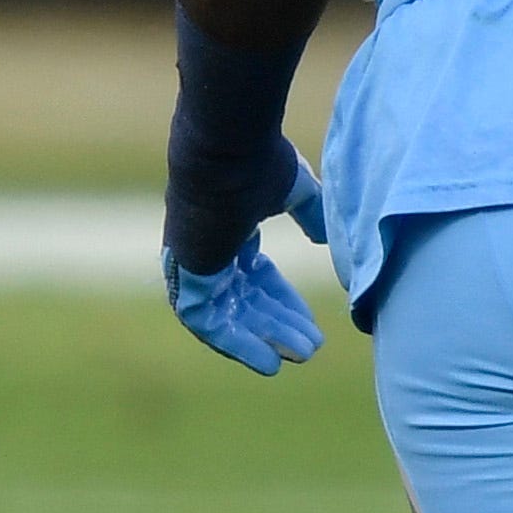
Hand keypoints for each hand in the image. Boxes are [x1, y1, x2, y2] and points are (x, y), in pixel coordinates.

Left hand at [162, 150, 328, 374]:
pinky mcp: (185, 277)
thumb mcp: (294, 192)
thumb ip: (310, 215)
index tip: (313, 324)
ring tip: (300, 355)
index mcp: (229, 229)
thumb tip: (326, 238)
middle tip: (311, 348)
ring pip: (230, 315)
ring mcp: (194, 265)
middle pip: (245, 301)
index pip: (256, 277)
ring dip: (264, 337)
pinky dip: (236, 344)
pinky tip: (268, 363)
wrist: (226, 149)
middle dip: (279, 325)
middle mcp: (208, 250)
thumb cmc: (258, 160)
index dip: (285, 302)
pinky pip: (207, 323)